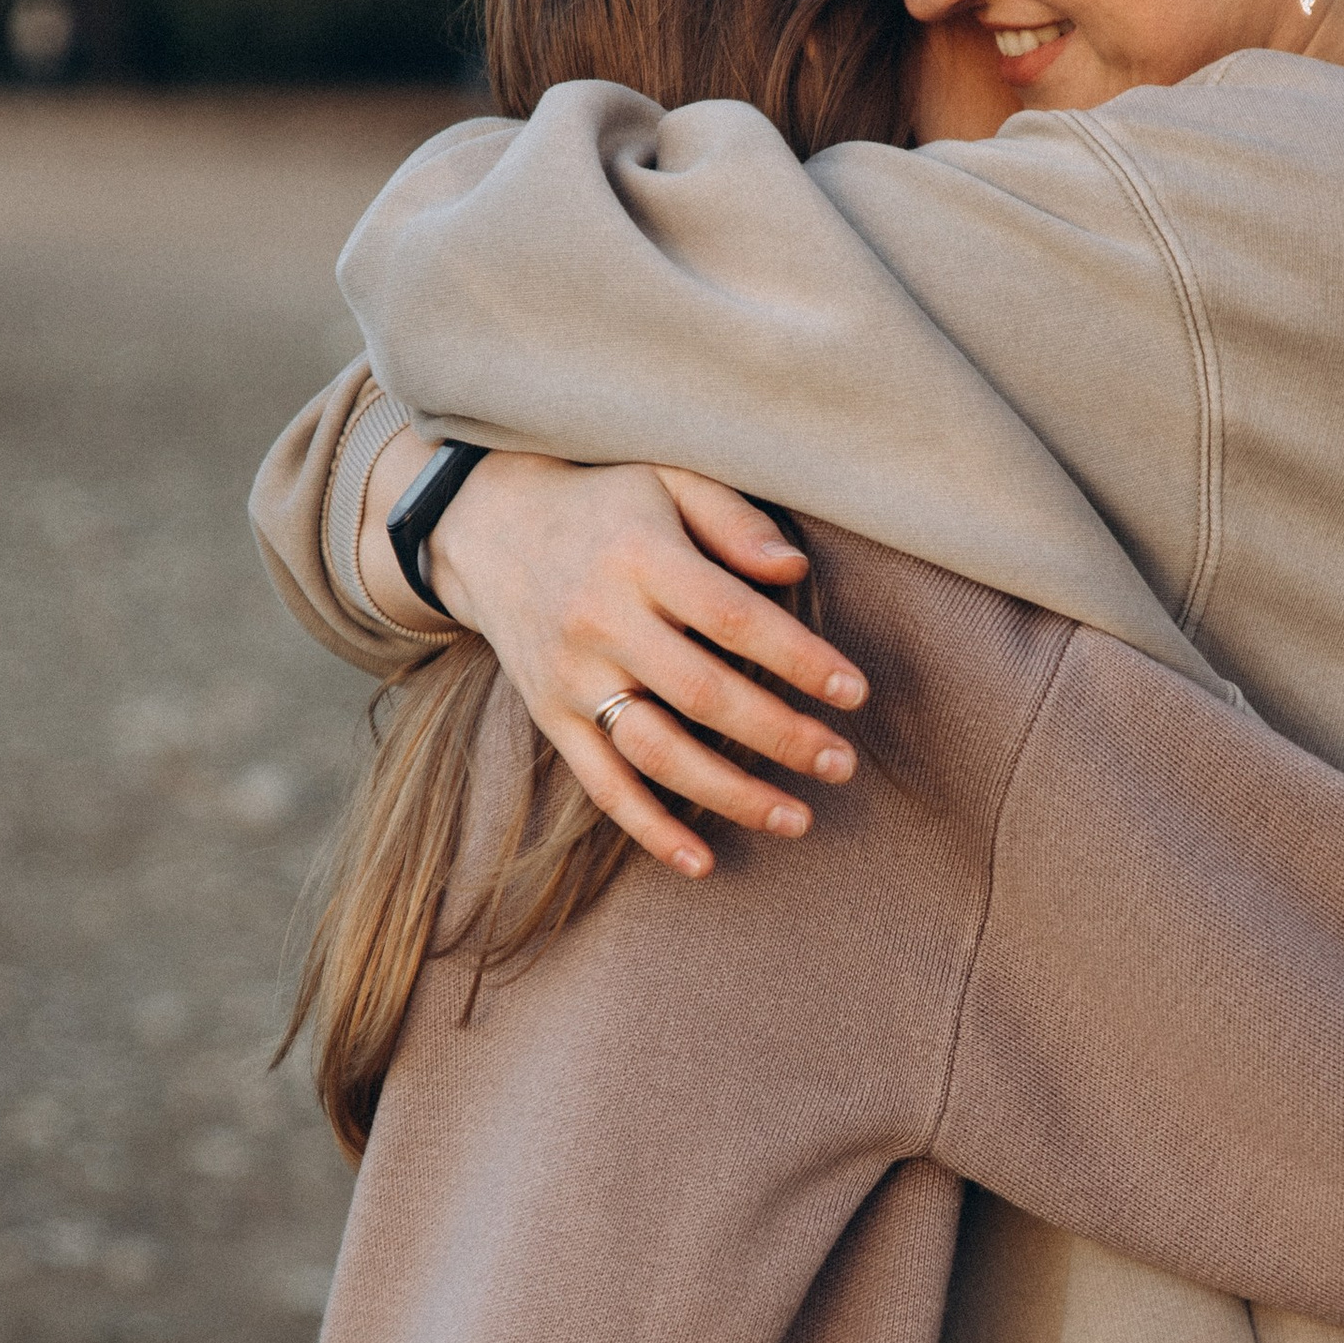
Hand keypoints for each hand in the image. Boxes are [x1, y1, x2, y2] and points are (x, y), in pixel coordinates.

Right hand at [395, 450, 867, 878]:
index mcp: (641, 556)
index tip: (854, 692)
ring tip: (796, 818)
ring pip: (656, 751)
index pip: (734, 618)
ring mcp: (571, 675)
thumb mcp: (669, 479)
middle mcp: (601, 619)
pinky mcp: (550, 715)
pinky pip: (602, 784)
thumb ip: (734, 520)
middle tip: (842, 765)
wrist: (489, 526)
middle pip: (702, 694)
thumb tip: (794, 569)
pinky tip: (703, 863)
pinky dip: (650, 829)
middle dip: (780, 737)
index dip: (799, 659)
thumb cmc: (607, 503)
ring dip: (730, 793)